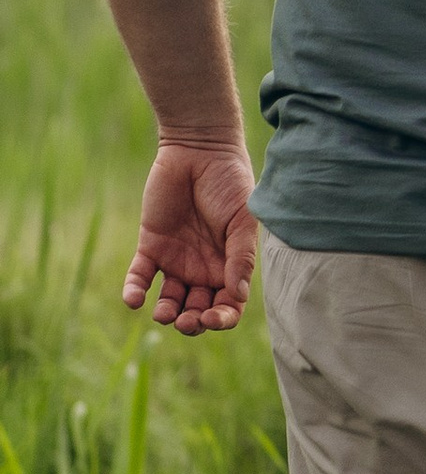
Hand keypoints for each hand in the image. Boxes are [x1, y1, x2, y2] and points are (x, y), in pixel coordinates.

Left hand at [123, 138, 259, 334]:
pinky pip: (140, 276)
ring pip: (169, 300)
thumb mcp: (242, 221)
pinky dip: (134, 291)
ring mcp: (176, 259)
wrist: (199, 151)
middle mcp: (203, 269)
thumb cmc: (230, 183)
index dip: (222, 318)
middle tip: (188, 320)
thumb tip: (238, 295)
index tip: (212, 318)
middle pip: (197, 310)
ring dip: (166, 314)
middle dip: (193, 322)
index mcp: (229, 266)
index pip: (228, 305)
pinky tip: (134, 300)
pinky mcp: (150, 247)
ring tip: (163, 314)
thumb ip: (240, 257)